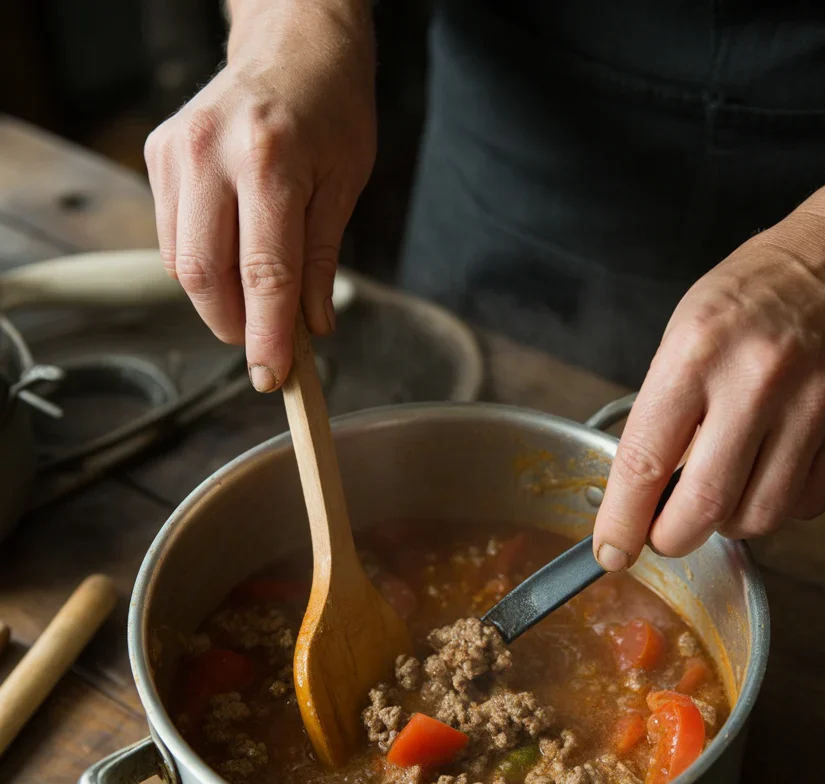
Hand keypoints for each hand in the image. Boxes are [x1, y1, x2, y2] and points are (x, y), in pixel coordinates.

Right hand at [144, 0, 375, 390]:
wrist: (291, 45)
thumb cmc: (330, 110)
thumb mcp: (346, 184)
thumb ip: (322, 260)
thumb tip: (312, 328)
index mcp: (271, 161)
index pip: (264, 273)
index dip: (267, 336)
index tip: (272, 376)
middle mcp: (213, 153)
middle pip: (206, 276)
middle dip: (235, 326)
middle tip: (263, 346)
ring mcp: (178, 152)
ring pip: (182, 264)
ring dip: (218, 301)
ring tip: (255, 301)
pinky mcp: (158, 155)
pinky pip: (172, 237)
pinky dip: (201, 267)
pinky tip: (233, 258)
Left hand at [592, 188, 824, 569]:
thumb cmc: (746, 302)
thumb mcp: (680, 338)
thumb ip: (661, 418)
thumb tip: (641, 500)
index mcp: (695, 354)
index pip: (645, 461)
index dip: (623, 521)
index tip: (612, 550)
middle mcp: (756, 380)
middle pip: (705, 506)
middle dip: (674, 538)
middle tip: (667, 532)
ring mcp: (813, 404)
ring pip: (760, 516)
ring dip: (729, 524)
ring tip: (723, 492)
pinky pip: (808, 504)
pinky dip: (780, 506)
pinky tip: (768, 474)